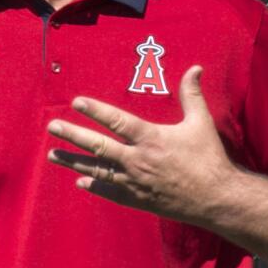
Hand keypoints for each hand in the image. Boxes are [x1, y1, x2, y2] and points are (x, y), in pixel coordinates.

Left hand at [46, 66, 238, 223]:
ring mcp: (135, 182)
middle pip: (98, 146)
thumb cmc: (209, 158)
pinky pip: (109, 191)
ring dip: (73, 161)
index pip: (117, 121)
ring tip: (52, 155)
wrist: (216, 199)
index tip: (76, 102)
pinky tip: (80, 180)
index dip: (96, 110)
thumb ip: (192, 95)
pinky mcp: (138, 199)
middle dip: (73, 135)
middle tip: (52, 126)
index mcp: (151, 138)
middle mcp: (138, 160)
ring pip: (97, 169)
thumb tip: (195, 68)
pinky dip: (94, 185)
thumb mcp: (201, 123)